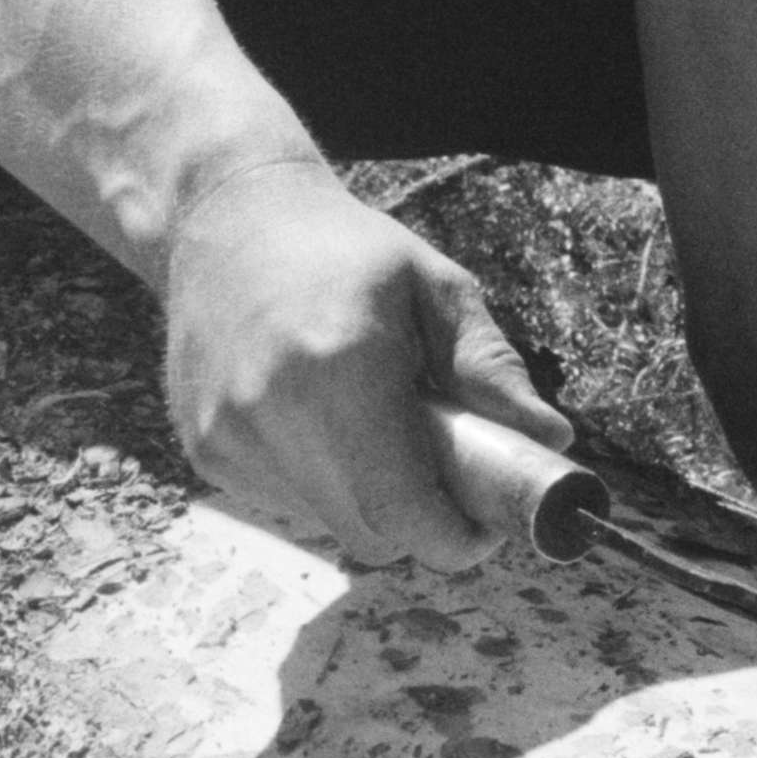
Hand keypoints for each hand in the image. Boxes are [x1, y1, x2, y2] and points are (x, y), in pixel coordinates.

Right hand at [161, 160, 568, 571]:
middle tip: (444, 465)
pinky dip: (322, 481)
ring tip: (374, 423)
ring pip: (330, 523)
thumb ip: (490, 370)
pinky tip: (320, 417)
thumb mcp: (435, 288)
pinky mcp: (204, 450)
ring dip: (368, 499)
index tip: (486, 522)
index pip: (405, 511)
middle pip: (372, 533)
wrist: (225, 220)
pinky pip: (288, 503)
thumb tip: (551, 438)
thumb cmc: (344, 248)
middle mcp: (272, 413)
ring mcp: (228, 437)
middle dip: (420, 519)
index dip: (457, 538)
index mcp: (340, 368)